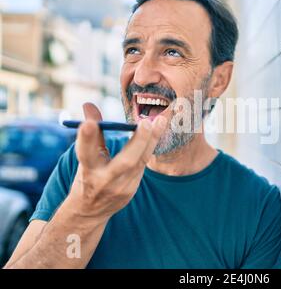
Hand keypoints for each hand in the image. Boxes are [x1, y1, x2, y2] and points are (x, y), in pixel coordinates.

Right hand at [66, 103, 166, 220]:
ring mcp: (121, 188)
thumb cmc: (87, 176)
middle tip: (147, 122)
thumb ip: (90, 133)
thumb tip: (88, 104)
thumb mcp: (84, 157)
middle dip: (138, 142)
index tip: (88, 123)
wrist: (89, 211)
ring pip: (139, 163)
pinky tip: (158, 132)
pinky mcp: (132, 190)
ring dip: (151, 141)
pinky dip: (149, 147)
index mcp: (87, 171)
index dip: (86, 138)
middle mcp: (104, 182)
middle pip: (125, 162)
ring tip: (160, 121)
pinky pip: (143, 165)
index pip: (86, 154)